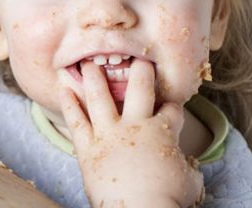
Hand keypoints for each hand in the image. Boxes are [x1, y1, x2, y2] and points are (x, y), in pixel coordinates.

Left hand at [60, 59, 203, 206]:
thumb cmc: (167, 200)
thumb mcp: (189, 181)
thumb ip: (185, 166)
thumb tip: (186, 167)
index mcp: (162, 132)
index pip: (171, 109)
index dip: (172, 105)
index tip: (169, 103)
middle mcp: (134, 126)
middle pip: (140, 88)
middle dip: (141, 70)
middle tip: (138, 58)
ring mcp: (109, 135)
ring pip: (100, 97)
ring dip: (94, 78)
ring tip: (88, 64)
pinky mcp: (88, 148)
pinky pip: (76, 121)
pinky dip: (69, 104)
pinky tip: (62, 88)